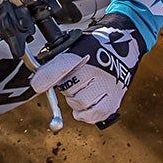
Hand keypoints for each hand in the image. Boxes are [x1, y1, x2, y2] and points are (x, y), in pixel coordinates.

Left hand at [28, 13, 142, 124]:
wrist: (125, 47)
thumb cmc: (97, 48)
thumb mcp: (75, 48)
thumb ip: (55, 65)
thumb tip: (37, 83)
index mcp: (85, 52)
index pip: (63, 64)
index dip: (47, 76)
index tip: (37, 85)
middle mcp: (98, 69)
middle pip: (69, 88)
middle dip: (66, 87)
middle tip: (73, 81)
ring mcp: (108, 85)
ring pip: (80, 102)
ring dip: (75, 100)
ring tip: (82, 91)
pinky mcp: (114, 100)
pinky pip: (93, 115)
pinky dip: (86, 113)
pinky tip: (87, 104)